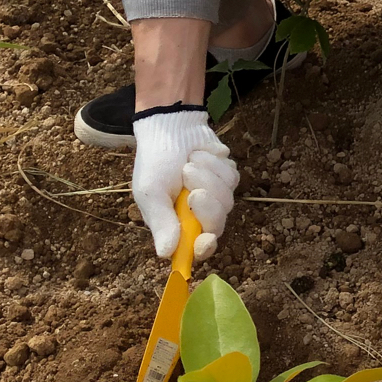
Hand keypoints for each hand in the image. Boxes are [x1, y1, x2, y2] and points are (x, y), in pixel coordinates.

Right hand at [132, 109, 237, 261]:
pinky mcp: (229, 178)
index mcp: (178, 225)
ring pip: (227, 198)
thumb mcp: (150, 192)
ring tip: (189, 162)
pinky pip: (232, 176)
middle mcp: (200, 216)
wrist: (171, 127)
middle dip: (206, 202)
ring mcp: (218, 197)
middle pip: (217, 224)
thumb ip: (161, 222)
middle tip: (188, 177)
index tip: (206, 239)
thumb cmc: (155, 161)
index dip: (204, 248)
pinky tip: (201, 155)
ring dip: (207, 175)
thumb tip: (166, 254)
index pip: (197, 248)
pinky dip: (215, 163)